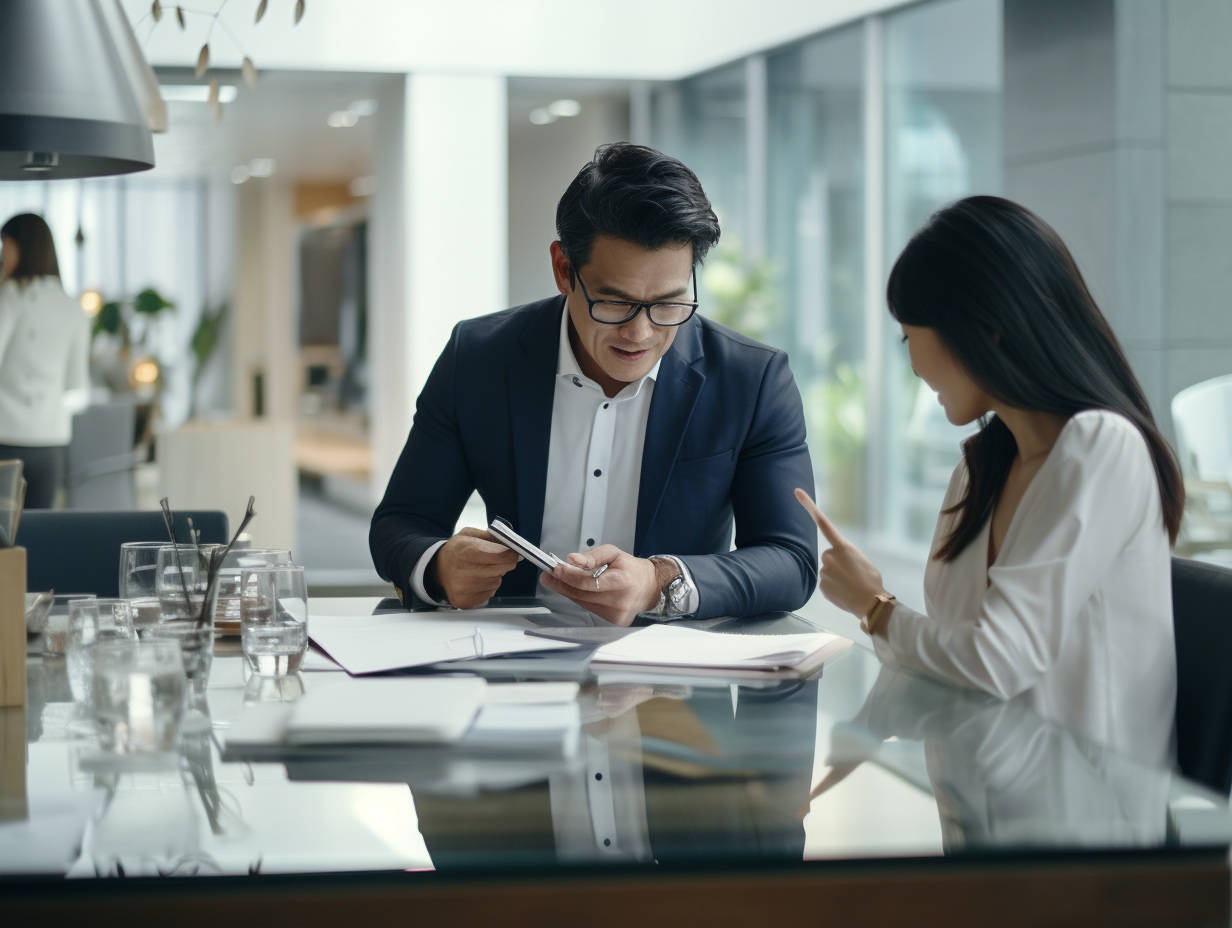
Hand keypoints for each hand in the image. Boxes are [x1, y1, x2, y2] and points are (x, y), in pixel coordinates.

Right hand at [432, 527, 518, 608]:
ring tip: (480, 569)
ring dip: (494, 575)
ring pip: (496, 582)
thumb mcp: (469, 535)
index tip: (512, 552)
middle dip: (504, 563)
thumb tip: (511, 544)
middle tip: (496, 559)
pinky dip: (488, 586)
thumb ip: (491, 536)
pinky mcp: (464, 601)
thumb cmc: (456, 551)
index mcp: (464, 550)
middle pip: (501, 569)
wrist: (439, 569)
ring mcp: (462, 589)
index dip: (510, 553)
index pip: (499, 555)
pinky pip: (490, 593)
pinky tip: (477, 580)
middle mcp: (462, 571)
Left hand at [540, 544, 659, 626]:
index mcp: (622, 581)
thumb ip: (592, 555)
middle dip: (562, 583)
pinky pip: (589, 609)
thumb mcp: (614, 553)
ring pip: (582, 603)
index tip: (555, 569)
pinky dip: (582, 599)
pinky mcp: (614, 622)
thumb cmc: (631, 569)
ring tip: (561, 580)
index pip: (588, 581)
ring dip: (569, 591)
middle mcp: (620, 601)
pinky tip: (580, 590)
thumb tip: (572, 559)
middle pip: (581, 594)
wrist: (649, 587)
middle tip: (549, 575)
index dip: (569, 576)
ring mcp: (617, 614)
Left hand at [794, 488, 886, 618]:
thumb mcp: (862, 561)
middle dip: (838, 563)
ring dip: (837, 576)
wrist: (870, 603)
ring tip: (851, 584)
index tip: (796, 492)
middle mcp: (829, 556)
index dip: (808, 506)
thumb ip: (847, 557)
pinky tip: (845, 592)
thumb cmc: (871, 581)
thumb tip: (838, 566)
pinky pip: (827, 584)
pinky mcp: (821, 586)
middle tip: (852, 573)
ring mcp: (823, 571)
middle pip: (829, 556)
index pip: (823, 522)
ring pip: (828, 571)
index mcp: (843, 546)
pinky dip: (834, 588)